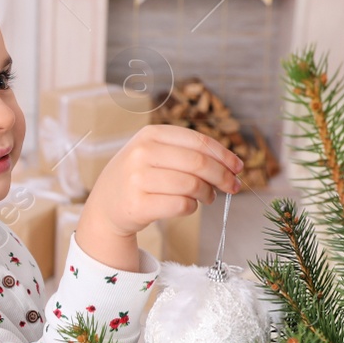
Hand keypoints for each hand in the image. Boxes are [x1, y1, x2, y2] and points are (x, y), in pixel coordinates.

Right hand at [77, 124, 242, 270]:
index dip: (224, 155)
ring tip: (208, 197)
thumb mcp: (155, 153)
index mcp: (150, 135)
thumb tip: (233, 164)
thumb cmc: (139, 177)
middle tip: (233, 186)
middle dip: (223, 176)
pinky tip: (189, 206)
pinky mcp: (138, 205)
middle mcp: (141, 154)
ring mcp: (137, 180)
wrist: (105, 205)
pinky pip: (181, 205)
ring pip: (192, 185)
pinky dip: (192, 207)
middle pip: (198, 164)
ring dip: (208, 193)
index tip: (238, 167)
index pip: (198, 141)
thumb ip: (187, 152)